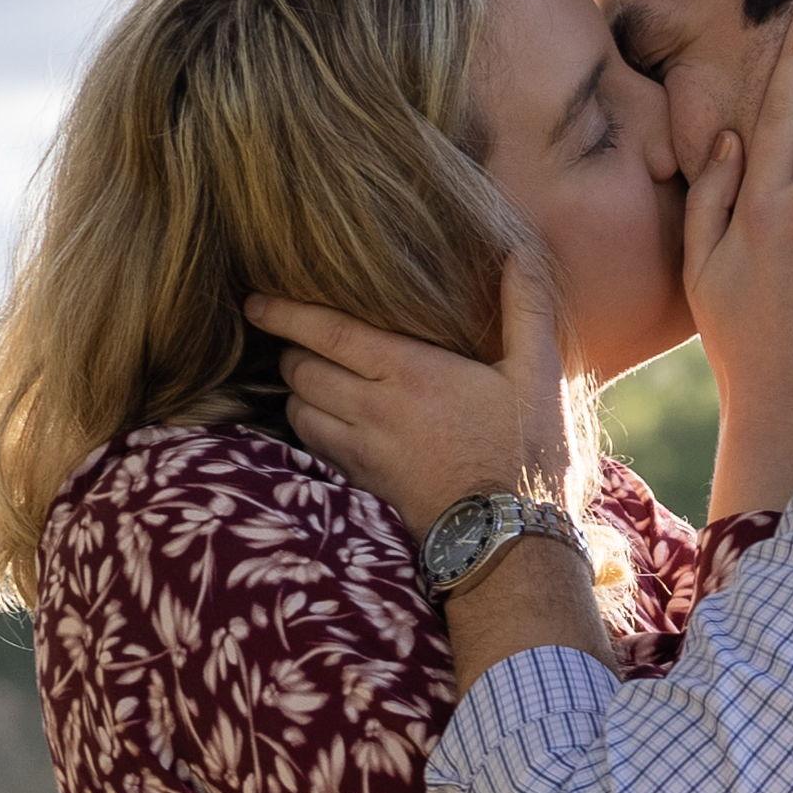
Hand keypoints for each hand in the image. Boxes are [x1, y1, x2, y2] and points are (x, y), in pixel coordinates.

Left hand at [246, 241, 583, 533]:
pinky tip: (320, 421)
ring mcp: (364, 451)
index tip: (255, 300)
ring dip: (296, 390)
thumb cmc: (529, 454)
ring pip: (300, 410)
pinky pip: (314, 448)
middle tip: (292, 337)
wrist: (512, 540)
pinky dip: (307, 428)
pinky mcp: (365, 484)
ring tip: (305, 377)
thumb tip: (522, 251)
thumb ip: (526, 310)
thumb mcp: (537, 376)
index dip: (285, 313)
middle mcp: (374, 408)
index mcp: (409, 371)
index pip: (327, 332)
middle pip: (301, 369)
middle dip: (290, 349)